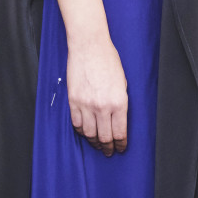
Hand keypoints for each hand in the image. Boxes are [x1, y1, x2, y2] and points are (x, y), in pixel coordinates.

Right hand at [67, 35, 127, 155]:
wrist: (89, 46)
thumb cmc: (108, 60)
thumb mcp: (123, 83)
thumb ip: (121, 102)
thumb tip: (119, 118)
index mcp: (119, 102)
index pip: (120, 132)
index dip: (121, 144)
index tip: (121, 148)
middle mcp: (103, 106)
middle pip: (104, 137)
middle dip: (108, 147)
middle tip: (109, 151)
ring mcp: (86, 105)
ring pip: (89, 134)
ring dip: (94, 142)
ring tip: (97, 144)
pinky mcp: (73, 101)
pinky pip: (76, 123)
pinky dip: (81, 131)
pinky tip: (85, 132)